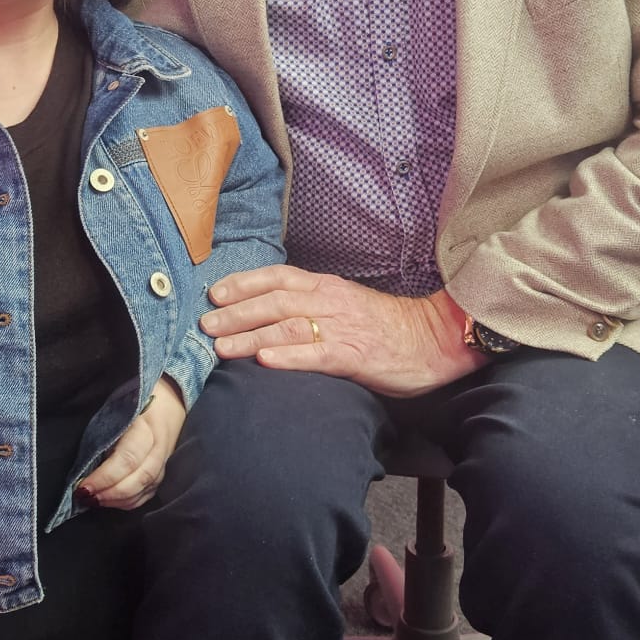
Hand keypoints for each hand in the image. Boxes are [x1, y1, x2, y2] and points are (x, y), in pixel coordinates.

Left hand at [77, 376, 187, 509]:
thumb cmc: (135, 396)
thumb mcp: (118, 405)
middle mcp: (160, 446)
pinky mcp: (165, 470)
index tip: (83, 486)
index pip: (128, 458)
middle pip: (140, 478)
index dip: (105, 476)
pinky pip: (149, 493)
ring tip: (95, 501)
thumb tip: (83, 462)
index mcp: (147, 425)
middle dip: (111, 493)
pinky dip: (129, 501)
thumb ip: (105, 430)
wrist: (171, 394)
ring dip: (118, 500)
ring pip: (145, 488)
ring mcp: (166, 460)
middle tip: (87, 497)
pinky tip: (112, 501)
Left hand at [202, 265, 483, 396]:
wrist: (435, 337)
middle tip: (204, 324)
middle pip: (272, 302)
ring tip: (220, 347)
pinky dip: (287, 357)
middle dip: (235, 313)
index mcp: (326, 286)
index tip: (214, 293)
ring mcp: (340, 328)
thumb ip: (314, 304)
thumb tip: (273, 313)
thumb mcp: (347, 303)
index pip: (276, 278)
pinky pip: (315, 354)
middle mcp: (328, 301)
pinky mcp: (353, 356)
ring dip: (249, 336)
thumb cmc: (387, 325)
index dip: (243, 284)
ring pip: (286, 327)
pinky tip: (264, 362)